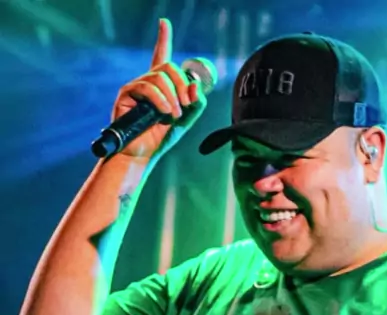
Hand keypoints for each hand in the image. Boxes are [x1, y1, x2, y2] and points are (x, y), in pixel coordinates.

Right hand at [111, 18, 207, 158]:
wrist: (142, 154)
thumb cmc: (161, 138)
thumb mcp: (186, 120)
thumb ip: (195, 102)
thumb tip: (195, 85)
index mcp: (161, 85)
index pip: (162, 56)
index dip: (163, 38)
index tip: (164, 22)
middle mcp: (147, 82)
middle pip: (169, 67)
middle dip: (182, 85)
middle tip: (185, 105)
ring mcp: (136, 86)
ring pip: (160, 77)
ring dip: (173, 96)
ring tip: (174, 115)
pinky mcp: (126, 94)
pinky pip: (147, 87)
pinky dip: (160, 100)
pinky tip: (165, 112)